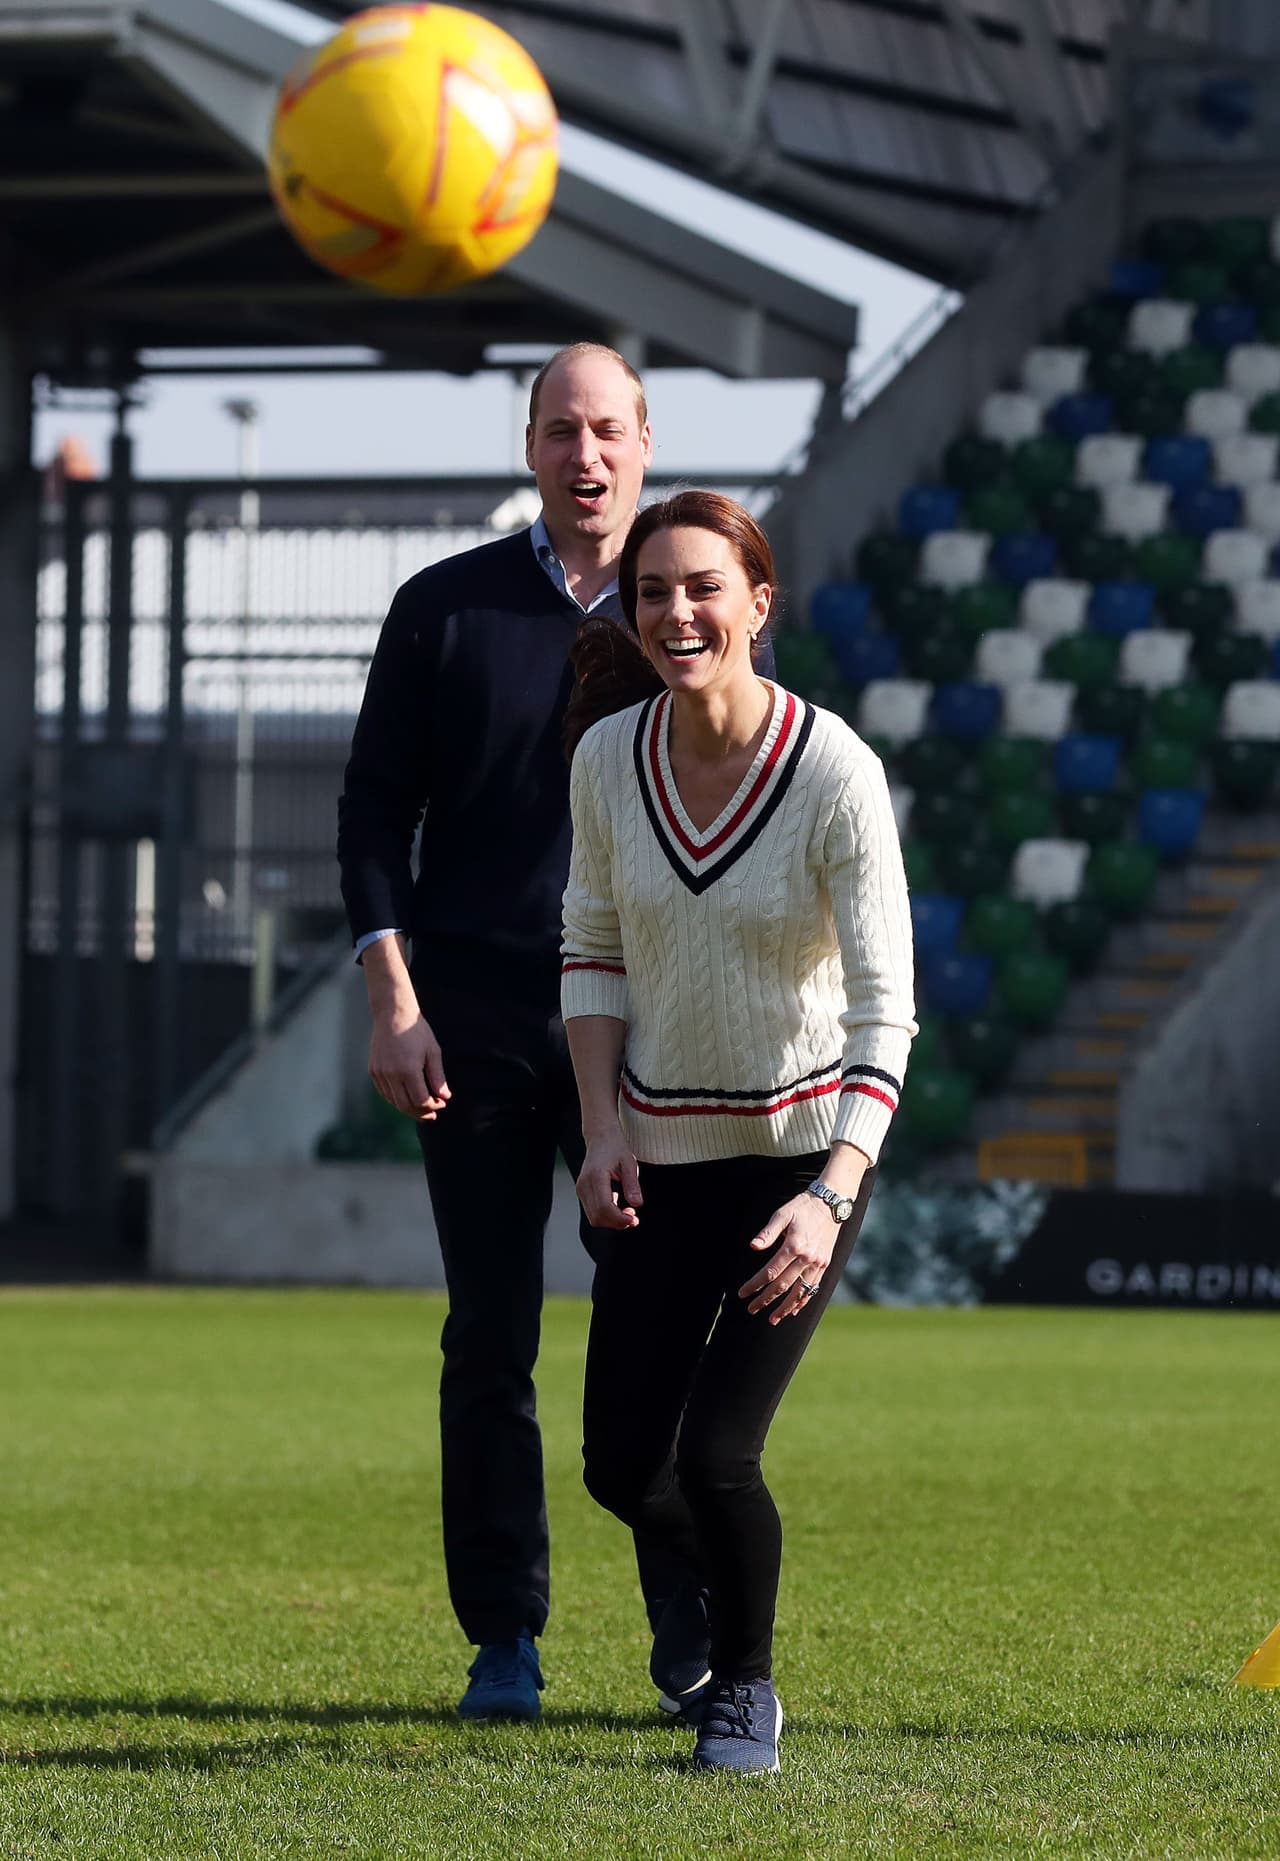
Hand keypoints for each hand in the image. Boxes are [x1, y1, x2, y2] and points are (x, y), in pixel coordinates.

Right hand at [369, 1007, 450, 1120]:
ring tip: (421, 1108)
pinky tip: (406, 1098)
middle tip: (432, 1115)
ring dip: (408, 1108)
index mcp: (408, 1070)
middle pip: (405, 1106)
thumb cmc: (416, 1030)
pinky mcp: (373, 1071)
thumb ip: (438, 1076)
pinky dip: (395, 1100)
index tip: (441, 1105)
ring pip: (394, 1101)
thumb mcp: (433, 1051)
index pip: (420, 1100)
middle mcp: (391, 1074)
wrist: (392, 1013)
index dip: (432, 1107)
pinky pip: (385, 1093)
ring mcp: (380, 1073)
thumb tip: (444, 1097)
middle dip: (421, 1113)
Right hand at [576, 1128, 642, 1230]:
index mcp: (596, 1176)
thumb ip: (632, 1184)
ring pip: (594, 1218)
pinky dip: (606, 1214)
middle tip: (634, 1218)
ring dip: (612, 1220)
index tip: (634, 1219)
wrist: (601, 1138)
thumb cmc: (615, 1148)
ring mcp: (581, 1189)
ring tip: (627, 1211)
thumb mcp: (629, 1163)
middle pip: (598, 1217)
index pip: (604, 1207)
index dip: (619, 1219)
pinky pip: (593, 1212)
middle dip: (617, 1222)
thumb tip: (637, 1204)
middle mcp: (584, 1185)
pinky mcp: (582, 1192)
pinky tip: (617, 1204)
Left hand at [738, 1194, 837, 1323]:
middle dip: (766, 1300)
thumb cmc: (802, 1207)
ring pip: (799, 1292)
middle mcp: (806, 1258)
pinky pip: (813, 1288)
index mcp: (793, 1246)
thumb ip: (767, 1232)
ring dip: (785, 1307)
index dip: (755, 1285)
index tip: (743, 1293)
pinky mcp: (825, 1265)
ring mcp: (818, 1263)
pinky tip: (794, 1310)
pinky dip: (803, 1301)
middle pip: (782, 1286)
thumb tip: (753, 1246)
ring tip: (772, 1319)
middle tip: (752, 1309)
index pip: (770, 1272)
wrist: (831, 1203)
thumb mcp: (782, 1214)